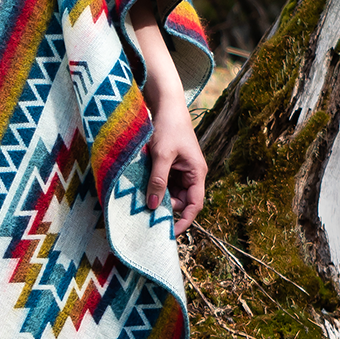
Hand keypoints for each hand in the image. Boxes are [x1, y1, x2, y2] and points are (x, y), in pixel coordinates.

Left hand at [145, 98, 205, 234]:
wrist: (165, 105)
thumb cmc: (168, 127)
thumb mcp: (162, 155)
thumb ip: (158, 180)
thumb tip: (153, 205)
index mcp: (197, 172)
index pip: (194, 205)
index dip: (184, 221)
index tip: (169, 233)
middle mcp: (191, 174)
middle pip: (181, 200)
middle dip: (166, 207)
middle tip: (146, 211)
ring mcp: (180, 170)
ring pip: (170, 192)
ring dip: (158, 195)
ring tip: (142, 196)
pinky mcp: (170, 165)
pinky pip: (164, 182)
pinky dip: (154, 186)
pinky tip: (142, 186)